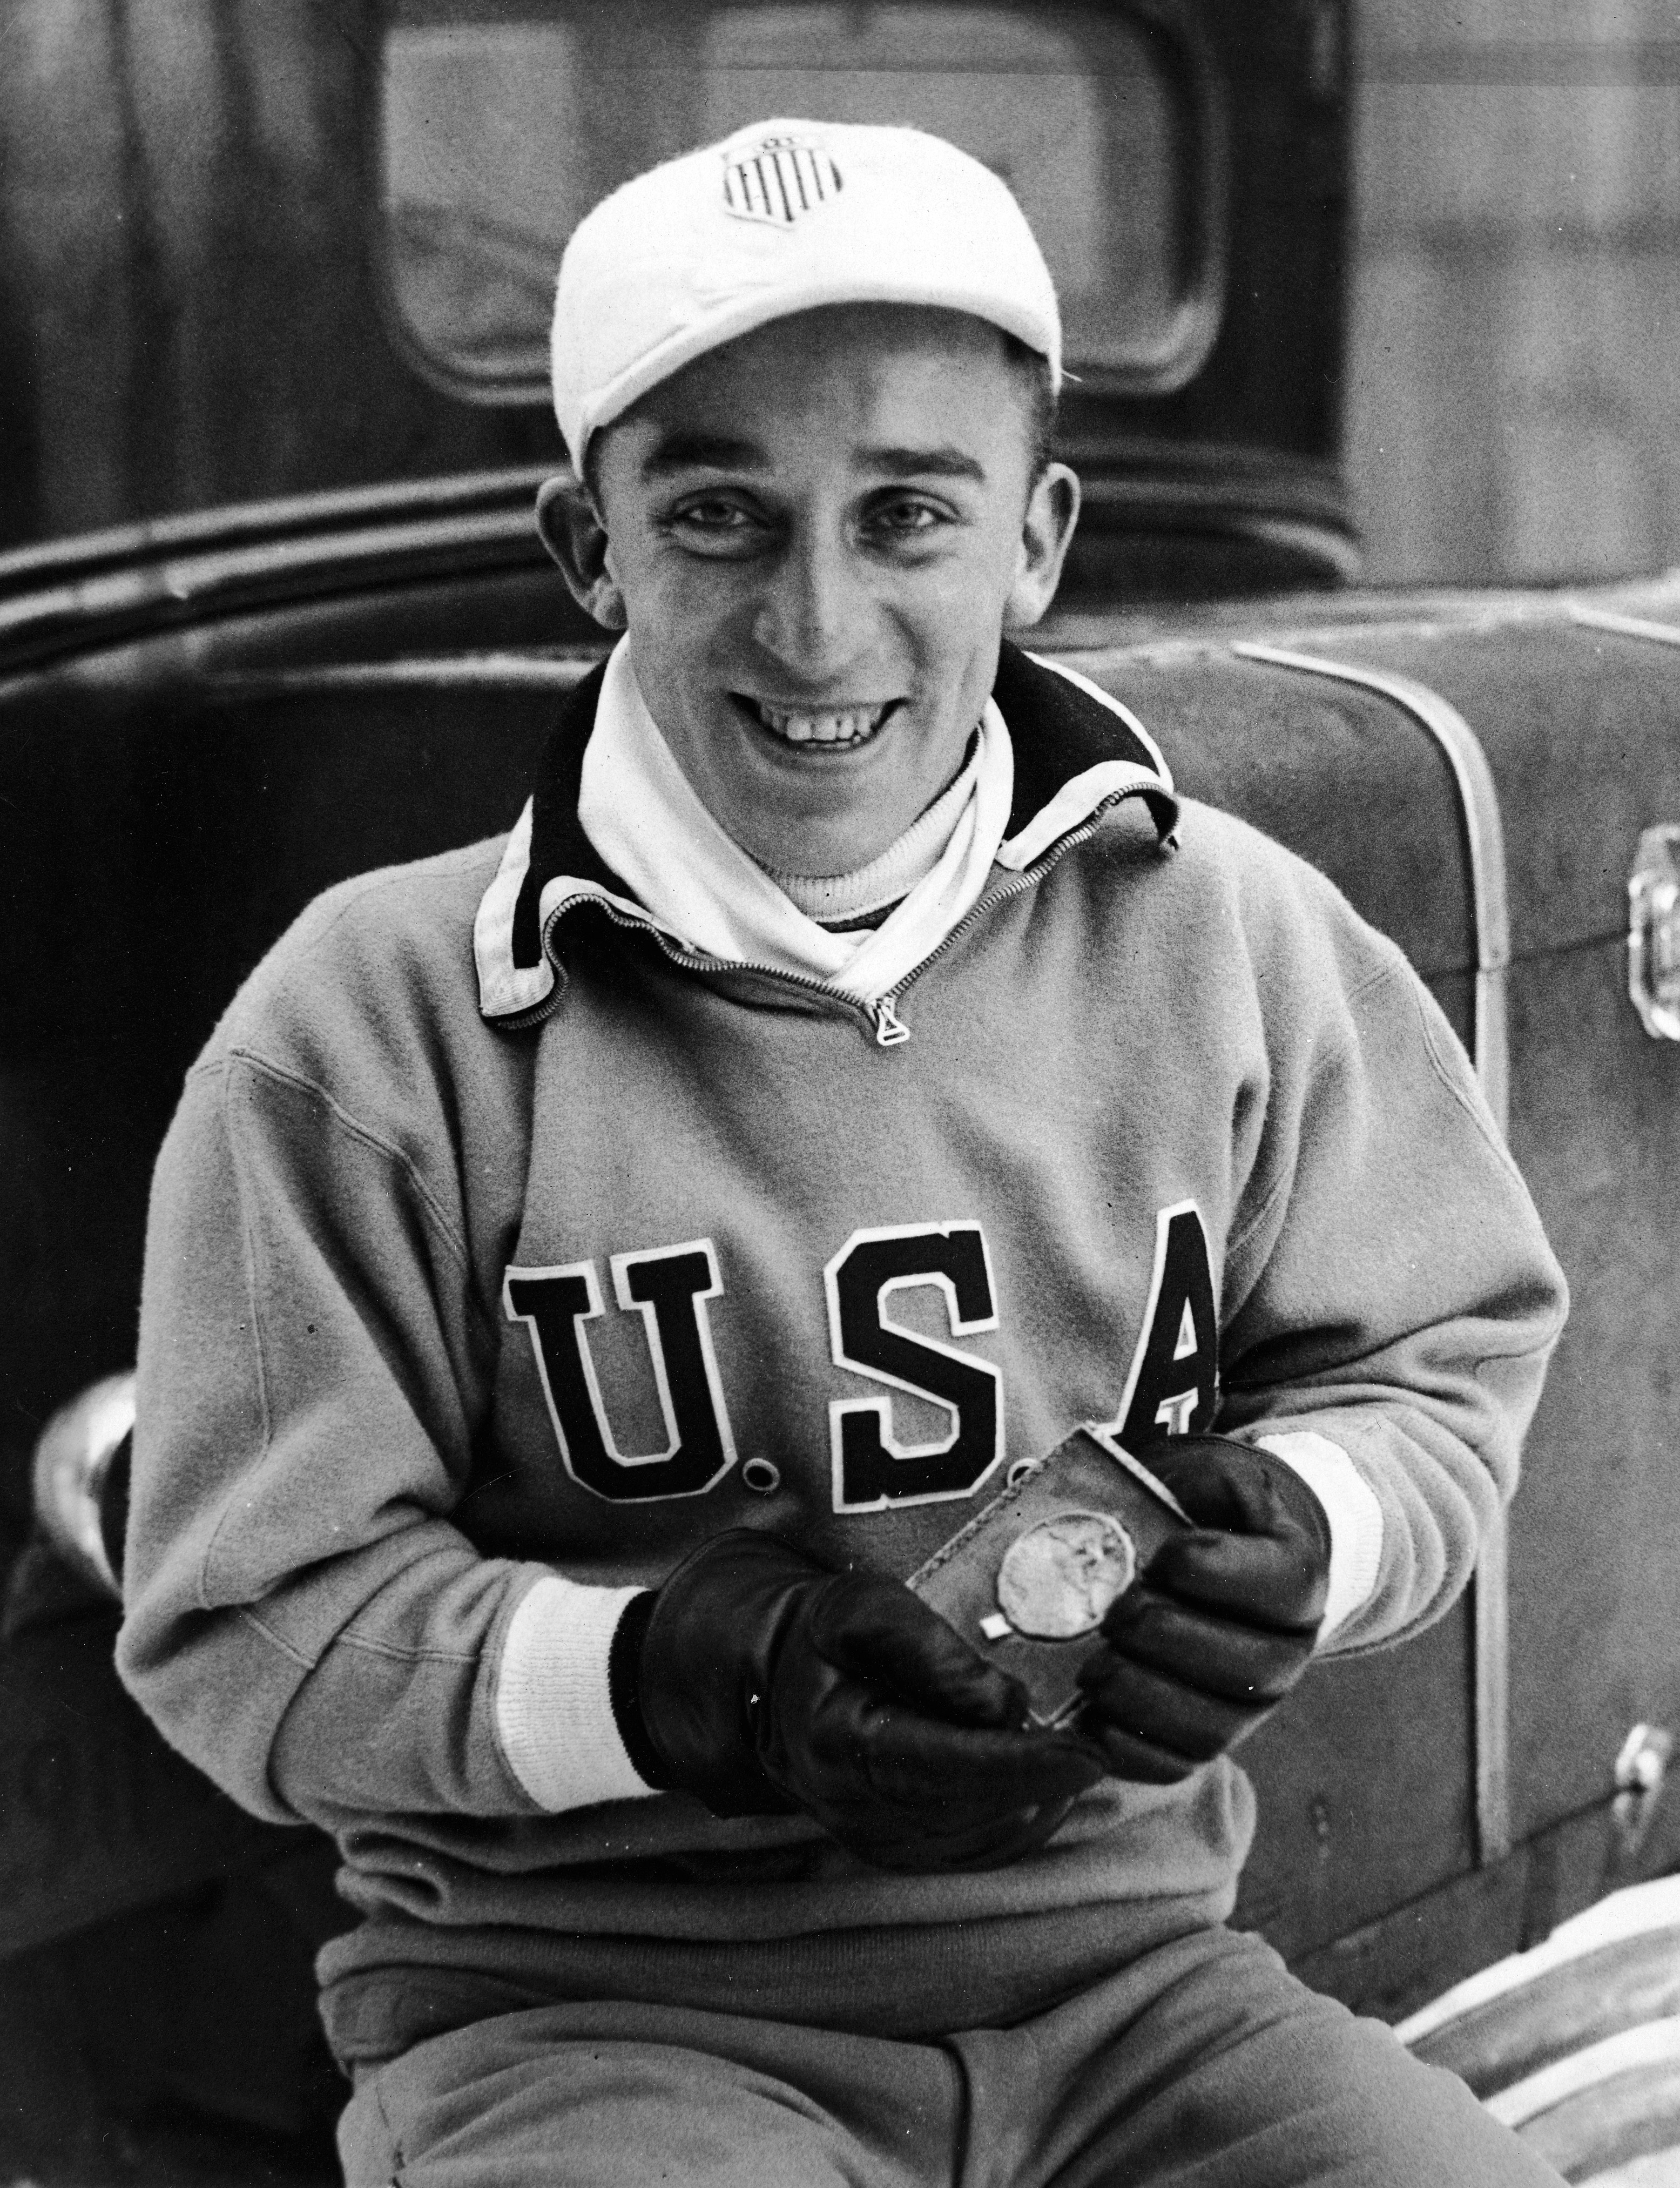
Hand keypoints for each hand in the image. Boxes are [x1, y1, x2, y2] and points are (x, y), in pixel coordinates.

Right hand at [630, 1530, 1104, 1870]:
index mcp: (842, 1747)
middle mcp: (861, 1814)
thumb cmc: (823, 1636)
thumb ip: (930, 1649)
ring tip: (1062, 1740)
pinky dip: (1027, 1808)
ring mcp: (885, 1846)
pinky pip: (990, 1846)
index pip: (950, 1769)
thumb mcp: (862, 1608)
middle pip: (981, 1807)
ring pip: (994, 1834)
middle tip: (1094, 1732)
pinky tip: (1037, 1767)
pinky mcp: (910, 1856)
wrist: (778, 1688)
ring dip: (1041, 1792)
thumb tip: (1006, 1705)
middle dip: (1046, 1774)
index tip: (1089, 1753)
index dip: (1025, 1764)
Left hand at [1076, 1435, 1330, 1783]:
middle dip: (1173, 1641)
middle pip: (1251, 1669)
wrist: (1212, 1552)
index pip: (1283, 1586)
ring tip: (1092, 1668)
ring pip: (1213, 1727)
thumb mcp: (1205, 1470)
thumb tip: (1147, 1498)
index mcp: (1297, 1577)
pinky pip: (1174, 1764)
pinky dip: (1128, 1749)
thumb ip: (1192, 1477)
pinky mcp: (1202, 1738)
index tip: (1165, 1555)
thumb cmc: (1199, 1506)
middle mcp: (1286, 1651)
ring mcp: (1248, 1706)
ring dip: (1145, 1700)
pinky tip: (1088, 1717)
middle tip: (1115, 1614)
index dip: (1219, 1574)